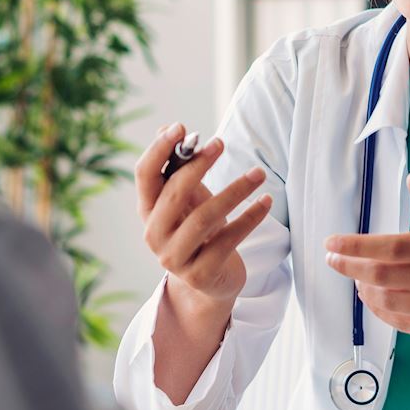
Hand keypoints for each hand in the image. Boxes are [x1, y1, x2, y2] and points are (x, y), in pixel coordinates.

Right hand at [134, 122, 271, 307]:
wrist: (211, 282)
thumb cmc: (199, 231)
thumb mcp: (189, 199)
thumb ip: (178, 168)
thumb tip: (167, 128)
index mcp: (147, 211)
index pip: (144, 175)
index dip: (158, 150)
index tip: (181, 127)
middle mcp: (154, 235)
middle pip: (173, 194)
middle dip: (198, 165)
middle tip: (220, 143)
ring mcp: (175, 258)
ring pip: (204, 218)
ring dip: (234, 191)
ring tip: (259, 173)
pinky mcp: (201, 274)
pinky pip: (228, 241)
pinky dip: (249, 218)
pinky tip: (266, 201)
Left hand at [323, 172, 409, 340]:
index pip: (394, 246)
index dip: (357, 245)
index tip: (333, 242)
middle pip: (384, 276)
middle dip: (350, 266)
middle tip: (332, 258)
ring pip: (390, 301)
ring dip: (363, 289)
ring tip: (353, 275)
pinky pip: (404, 323)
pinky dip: (381, 311)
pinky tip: (371, 298)